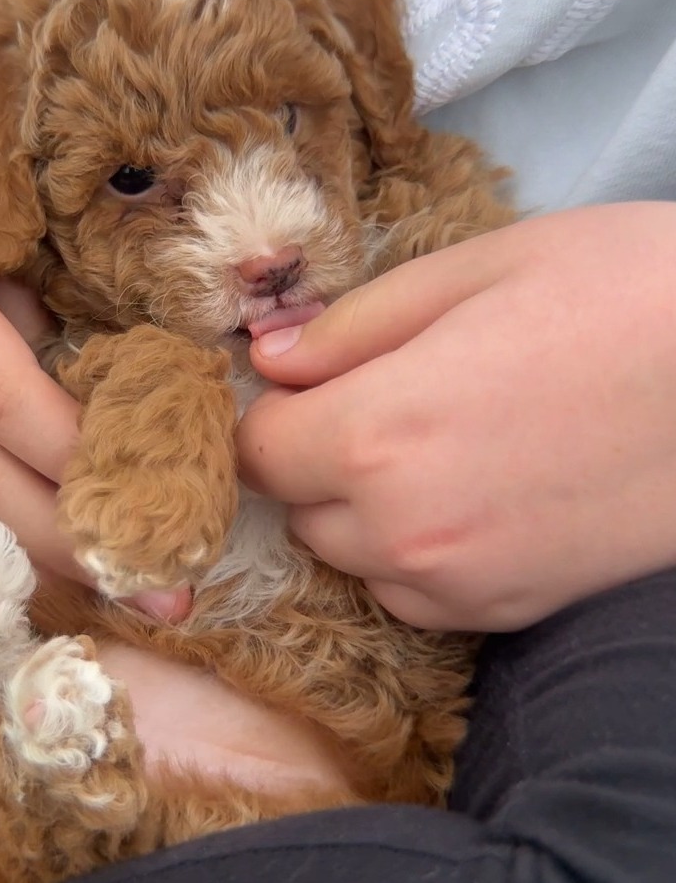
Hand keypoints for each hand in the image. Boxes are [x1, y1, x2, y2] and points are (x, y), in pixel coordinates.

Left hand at [237, 202, 675, 631]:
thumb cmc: (625, 292)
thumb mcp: (477, 270)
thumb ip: (354, 326)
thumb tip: (270, 359)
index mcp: (378, 432)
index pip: (256, 448)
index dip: (272, 410)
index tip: (307, 382)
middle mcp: (403, 528)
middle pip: (296, 508)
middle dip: (313, 457)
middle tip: (378, 401)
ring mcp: (460, 583)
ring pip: (349, 557)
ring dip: (360, 510)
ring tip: (435, 446)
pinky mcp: (511, 612)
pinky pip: (411, 595)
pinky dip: (413, 554)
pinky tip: (473, 497)